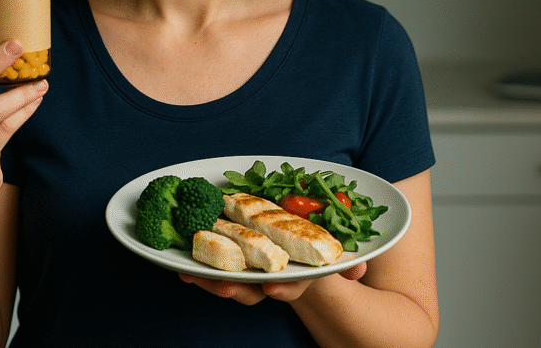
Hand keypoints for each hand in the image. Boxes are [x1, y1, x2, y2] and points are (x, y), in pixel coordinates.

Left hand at [179, 261, 367, 304]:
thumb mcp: (334, 256)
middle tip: (225, 287)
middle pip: (250, 291)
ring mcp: (247, 274)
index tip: (273, 288)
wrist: (299, 249)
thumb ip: (347, 264)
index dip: (282, 289)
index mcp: (294, 278)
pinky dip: (197, 271)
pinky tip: (181, 267)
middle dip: (237, 290)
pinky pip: (212, 271)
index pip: (289, 287)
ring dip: (210, 281)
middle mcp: (268, 281)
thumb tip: (359, 269)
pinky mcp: (229, 262)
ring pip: (227, 283)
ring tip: (194, 276)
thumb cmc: (315, 249)